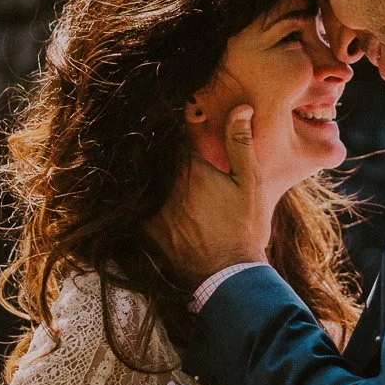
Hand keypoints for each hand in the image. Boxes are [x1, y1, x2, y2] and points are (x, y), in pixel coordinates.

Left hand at [150, 104, 275, 288]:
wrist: (228, 276)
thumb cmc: (244, 228)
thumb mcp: (250, 184)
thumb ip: (241, 144)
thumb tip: (240, 108)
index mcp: (189, 169)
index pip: (171, 134)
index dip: (171, 121)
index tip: (169, 111)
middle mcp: (165, 186)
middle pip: (151, 154)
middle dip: (153, 143)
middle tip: (152, 126)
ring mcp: (153, 209)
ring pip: (141, 178)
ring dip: (144, 167)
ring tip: (145, 160)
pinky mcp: (146, 229)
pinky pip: (134, 205)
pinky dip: (135, 196)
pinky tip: (137, 191)